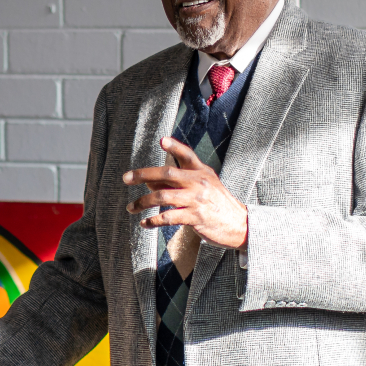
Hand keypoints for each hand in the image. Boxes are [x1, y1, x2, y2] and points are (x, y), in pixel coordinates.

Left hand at [123, 137, 248, 248]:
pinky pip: (168, 217)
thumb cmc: (218, 205)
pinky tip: (145, 223)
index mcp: (202, 172)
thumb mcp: (204, 187)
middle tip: (126, 178)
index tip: (162, 140)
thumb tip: (149, 182)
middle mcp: (199, 182)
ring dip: (142, 202)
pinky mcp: (195, 217)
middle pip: (167, 173)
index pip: (188, 155)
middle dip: (143, 174)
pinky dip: (153, 221)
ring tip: (131, 207)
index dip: (175, 146)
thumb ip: (179, 183)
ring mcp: (197, 199)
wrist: (240, 225)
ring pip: (163, 196)